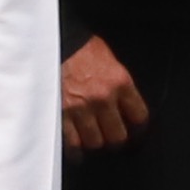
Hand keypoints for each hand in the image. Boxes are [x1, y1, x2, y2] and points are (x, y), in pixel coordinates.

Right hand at [56, 35, 147, 155]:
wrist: (50, 40)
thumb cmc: (77, 46)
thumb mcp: (107, 58)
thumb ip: (116, 82)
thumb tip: (122, 102)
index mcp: (119, 82)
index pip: (139, 116)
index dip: (136, 125)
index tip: (133, 128)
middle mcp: (102, 98)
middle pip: (118, 135)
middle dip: (114, 137)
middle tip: (110, 135)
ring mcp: (80, 108)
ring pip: (95, 141)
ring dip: (93, 141)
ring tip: (91, 138)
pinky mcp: (60, 114)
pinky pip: (72, 142)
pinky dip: (74, 148)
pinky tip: (76, 149)